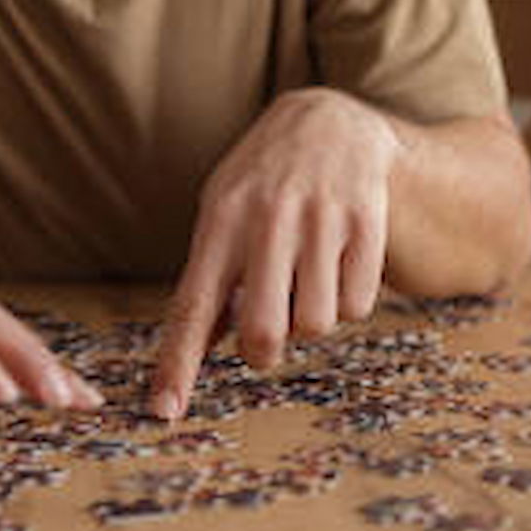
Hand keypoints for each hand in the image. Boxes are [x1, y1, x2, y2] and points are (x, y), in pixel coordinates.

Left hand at [150, 89, 395, 418]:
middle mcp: (269, 217)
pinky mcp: (367, 222)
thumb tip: (199, 348)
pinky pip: (358, 305)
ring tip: (307, 280)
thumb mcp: (224, 210)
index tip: (163, 411)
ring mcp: (321, 218)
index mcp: (221, 218)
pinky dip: (349, 301)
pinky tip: (339, 263)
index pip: (192, 305)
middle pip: (262, 332)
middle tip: (267, 339)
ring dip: (311, 320)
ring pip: (316, 324)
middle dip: (263, 352)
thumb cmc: (264, 180)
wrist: (331, 119)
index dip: (178, 363)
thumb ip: (211, 276)